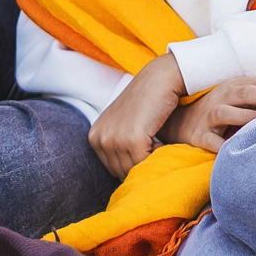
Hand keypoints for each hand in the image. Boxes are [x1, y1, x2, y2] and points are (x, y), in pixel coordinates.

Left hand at [88, 55, 185, 177]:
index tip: (144, 149)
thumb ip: (118, 146)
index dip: (131, 163)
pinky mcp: (132, 139)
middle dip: (140, 164)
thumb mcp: (121, 124)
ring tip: (157, 143)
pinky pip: (145, 162)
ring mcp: (114, 139)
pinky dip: (157, 156)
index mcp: (94, 136)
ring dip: (149, 160)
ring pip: (133, 169)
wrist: (159, 79)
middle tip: (153, 147)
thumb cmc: (145, 101)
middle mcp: (100, 138)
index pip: (112, 168)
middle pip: (121, 172)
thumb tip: (125, 177)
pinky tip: (160, 140)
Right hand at [160, 73, 255, 153]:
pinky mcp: (199, 137)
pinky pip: (212, 142)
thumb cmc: (217, 111)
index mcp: (229, 87)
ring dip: (245, 116)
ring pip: (225, 113)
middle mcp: (218, 99)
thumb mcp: (234, 97)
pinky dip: (224, 147)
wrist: (179, 124)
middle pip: (242, 92)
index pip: (254, 82)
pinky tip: (239, 150)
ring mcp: (207, 118)